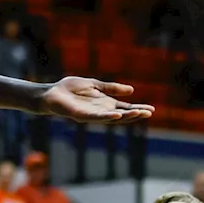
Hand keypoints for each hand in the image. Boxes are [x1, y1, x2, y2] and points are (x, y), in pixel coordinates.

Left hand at [39, 77, 154, 122]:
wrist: (52, 93)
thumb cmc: (70, 89)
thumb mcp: (95, 85)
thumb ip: (111, 88)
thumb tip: (132, 90)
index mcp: (104, 103)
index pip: (124, 108)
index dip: (137, 108)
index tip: (151, 109)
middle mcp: (100, 111)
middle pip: (121, 114)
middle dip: (135, 114)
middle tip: (149, 113)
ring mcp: (92, 114)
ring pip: (111, 117)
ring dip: (125, 116)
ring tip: (138, 113)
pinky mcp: (81, 115)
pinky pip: (96, 117)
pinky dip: (107, 116)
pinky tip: (117, 115)